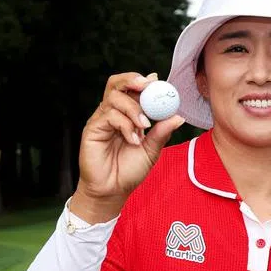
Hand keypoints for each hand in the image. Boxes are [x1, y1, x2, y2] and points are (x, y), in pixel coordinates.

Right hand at [72, 72, 185, 221]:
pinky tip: (133, 140)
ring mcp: (101, 120)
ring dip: (133, 108)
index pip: (132, 89)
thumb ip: (162, 133)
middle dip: (133, 80)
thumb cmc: (129, 171)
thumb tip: (178, 117)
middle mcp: (113, 113)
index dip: (144, 82)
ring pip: (115, 98)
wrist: (113, 190)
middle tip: (147, 85)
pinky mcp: (92, 129)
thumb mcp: (151, 151)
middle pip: (117, 84)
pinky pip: (109, 116)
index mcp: (127, 115)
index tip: (157, 81)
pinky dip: (125, 124)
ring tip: (144, 126)